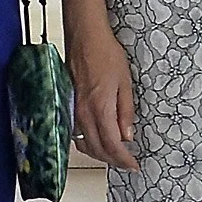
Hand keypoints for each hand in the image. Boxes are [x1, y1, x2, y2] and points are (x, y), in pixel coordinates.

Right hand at [68, 18, 138, 170]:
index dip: (123, 160)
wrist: (84, 37)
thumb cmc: (105, 53)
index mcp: (100, 108)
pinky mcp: (68, 105)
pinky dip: (87, 143)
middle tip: (127, 163)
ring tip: (114, 154)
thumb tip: (127, 135)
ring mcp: (73, 110)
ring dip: (99, 154)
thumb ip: (125, 112)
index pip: (112, 145)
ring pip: (84, 144)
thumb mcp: (125, 83)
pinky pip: (76, 133)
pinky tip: (96, 140)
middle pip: (97, 149)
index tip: (133, 165)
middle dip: (113, 161)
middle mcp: (83, 113)